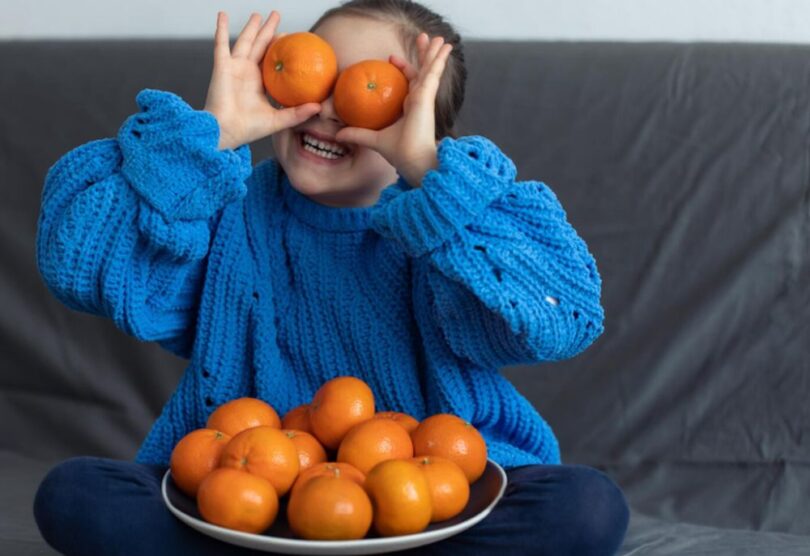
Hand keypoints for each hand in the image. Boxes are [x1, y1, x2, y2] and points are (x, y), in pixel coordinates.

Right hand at [203, 11, 320, 149]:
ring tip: (258, 14)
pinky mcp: (222, 66)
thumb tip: (319, 108)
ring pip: (245, 41)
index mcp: (259, 83)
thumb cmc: (249, 129)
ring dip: (251, 27)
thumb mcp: (279, 120)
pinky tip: (222, 15)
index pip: (272, 61)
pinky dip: (221, 29)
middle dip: (268, 31)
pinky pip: (221, 44)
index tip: (290, 37)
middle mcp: (247, 73)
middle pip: (260, 46)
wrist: (227, 131)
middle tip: (276, 16)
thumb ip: (298, 113)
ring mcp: (234, 68)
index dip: (280, 48)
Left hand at [334, 33, 453, 186]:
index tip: (392, 58)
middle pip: (423, 72)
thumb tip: (338, 134)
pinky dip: (439, 60)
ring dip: (434, 52)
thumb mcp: (373, 139)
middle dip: (423, 55)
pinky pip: (434, 72)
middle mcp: (420, 100)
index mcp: (411, 107)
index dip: (403, 69)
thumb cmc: (398, 152)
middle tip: (423, 38)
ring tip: (440, 38)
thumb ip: (358, 134)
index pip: (409, 83)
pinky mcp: (426, 96)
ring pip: (431, 69)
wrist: (412, 160)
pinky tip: (444, 48)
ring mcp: (425, 97)